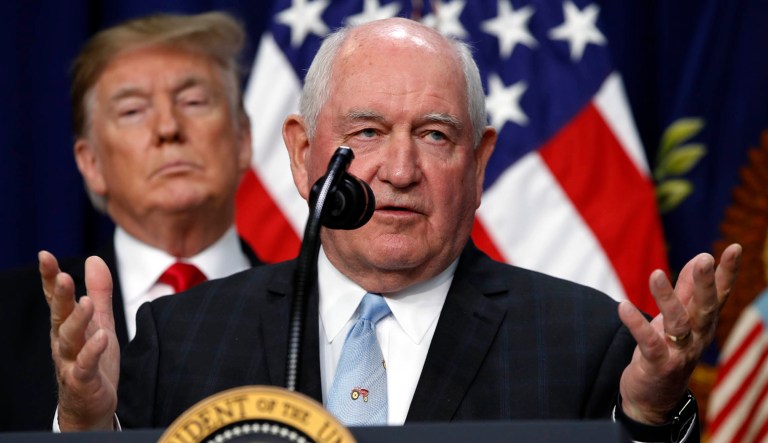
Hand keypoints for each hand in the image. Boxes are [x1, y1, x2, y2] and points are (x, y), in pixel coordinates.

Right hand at [40, 251, 119, 430]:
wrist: (90, 406)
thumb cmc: (92, 361)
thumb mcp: (100, 321)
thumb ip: (99, 292)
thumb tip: (93, 259)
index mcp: (66, 325)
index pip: (56, 298)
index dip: (50, 277)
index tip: (45, 255)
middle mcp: (63, 341)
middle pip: (59, 315)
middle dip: (60, 296)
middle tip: (64, 276)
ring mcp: (70, 361)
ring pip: (70, 339)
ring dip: (77, 320)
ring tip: (86, 302)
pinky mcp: (83, 381)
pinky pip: (85, 365)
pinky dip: (92, 352)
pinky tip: (102, 338)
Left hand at [617, 243, 741, 423]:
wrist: (653, 397)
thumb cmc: (668, 351)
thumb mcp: (680, 318)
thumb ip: (688, 290)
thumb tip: (700, 257)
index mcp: (703, 324)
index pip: (719, 295)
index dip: (727, 273)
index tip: (734, 247)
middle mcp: (697, 338)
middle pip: (704, 308)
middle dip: (706, 283)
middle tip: (705, 258)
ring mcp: (679, 353)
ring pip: (678, 323)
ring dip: (667, 298)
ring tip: (655, 273)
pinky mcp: (658, 364)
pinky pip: (649, 343)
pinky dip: (637, 325)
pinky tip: (623, 306)